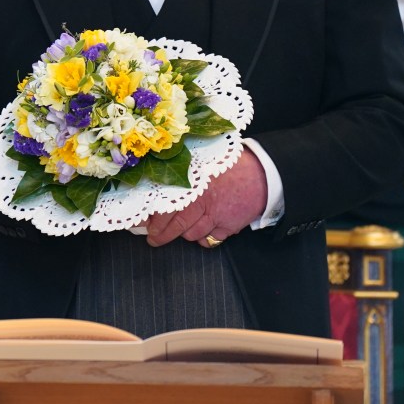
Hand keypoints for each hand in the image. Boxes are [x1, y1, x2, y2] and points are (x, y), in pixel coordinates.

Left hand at [146, 147, 267, 247]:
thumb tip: (158, 183)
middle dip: (161, 235)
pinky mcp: (228, 227)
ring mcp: (215, 216)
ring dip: (183, 235)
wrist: (262, 174)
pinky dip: (203, 238)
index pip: (165, 207)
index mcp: (193, 184)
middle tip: (154, 238)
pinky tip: (202, 231)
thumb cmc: (232, 165)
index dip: (152, 219)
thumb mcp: (204, 163)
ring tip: (178, 232)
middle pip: (174, 226)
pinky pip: (209, 240)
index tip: (141, 224)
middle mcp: (201, 202)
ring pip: (190, 235)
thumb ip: (184, 174)